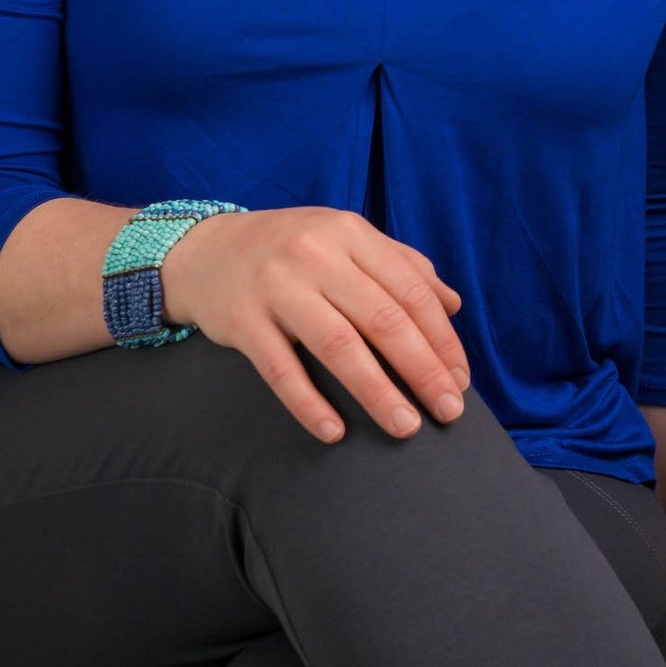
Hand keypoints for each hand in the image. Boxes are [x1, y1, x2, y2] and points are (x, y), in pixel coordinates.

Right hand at [161, 206, 470, 442]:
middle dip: (423, 369)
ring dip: (377, 392)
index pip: (410, 291)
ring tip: (406, 427)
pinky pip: (281, 369)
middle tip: (450, 411)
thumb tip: (454, 304)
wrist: (205, 250)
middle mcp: (317, 256)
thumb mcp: (346, 240)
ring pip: (338, 346)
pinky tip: (334, 432)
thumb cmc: (291, 249)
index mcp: (350, 234)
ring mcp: (277, 287)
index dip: (442, 338)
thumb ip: (402, 265)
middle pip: (383, 319)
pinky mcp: (243, 321)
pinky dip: (309, 403)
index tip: (460, 379)